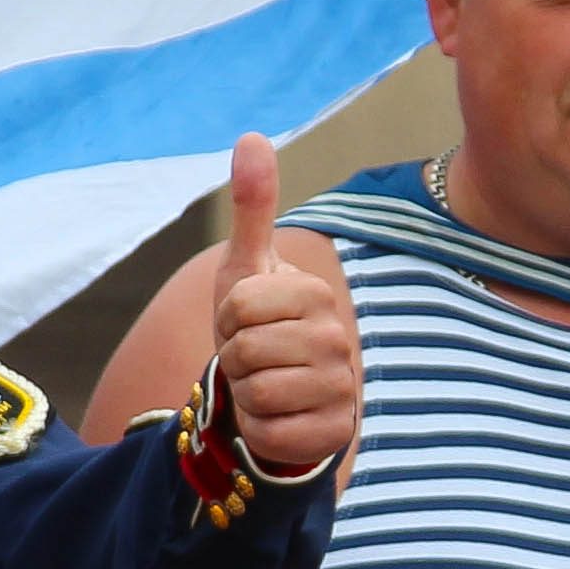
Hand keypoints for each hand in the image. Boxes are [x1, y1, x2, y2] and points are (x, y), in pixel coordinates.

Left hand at [208, 137, 358, 478]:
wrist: (279, 395)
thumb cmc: (260, 327)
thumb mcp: (247, 268)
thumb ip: (252, 207)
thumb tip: (252, 135)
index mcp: (315, 294)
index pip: (238, 305)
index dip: (227, 318)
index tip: (244, 322)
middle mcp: (338, 338)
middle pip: (243, 350)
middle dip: (234, 359)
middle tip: (253, 358)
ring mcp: (342, 387)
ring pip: (256, 393)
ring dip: (246, 395)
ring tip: (265, 385)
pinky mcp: (334, 433)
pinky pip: (271, 432)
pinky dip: (260, 430)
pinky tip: (277, 418)